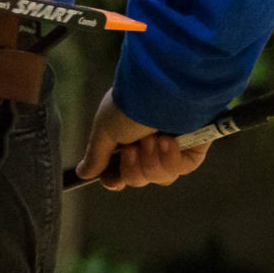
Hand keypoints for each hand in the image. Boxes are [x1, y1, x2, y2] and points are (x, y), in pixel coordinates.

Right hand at [77, 91, 208, 190]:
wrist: (161, 93)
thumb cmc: (128, 108)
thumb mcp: (104, 129)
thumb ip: (96, 155)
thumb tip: (82, 173)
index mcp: (124, 140)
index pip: (119, 172)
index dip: (116, 179)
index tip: (112, 179)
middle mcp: (147, 147)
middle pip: (138, 179)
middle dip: (133, 167)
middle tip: (132, 148)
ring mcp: (170, 150)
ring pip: (159, 178)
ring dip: (152, 160)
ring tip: (152, 138)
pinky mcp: (191, 152)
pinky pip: (180, 169)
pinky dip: (171, 158)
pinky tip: (168, 141)